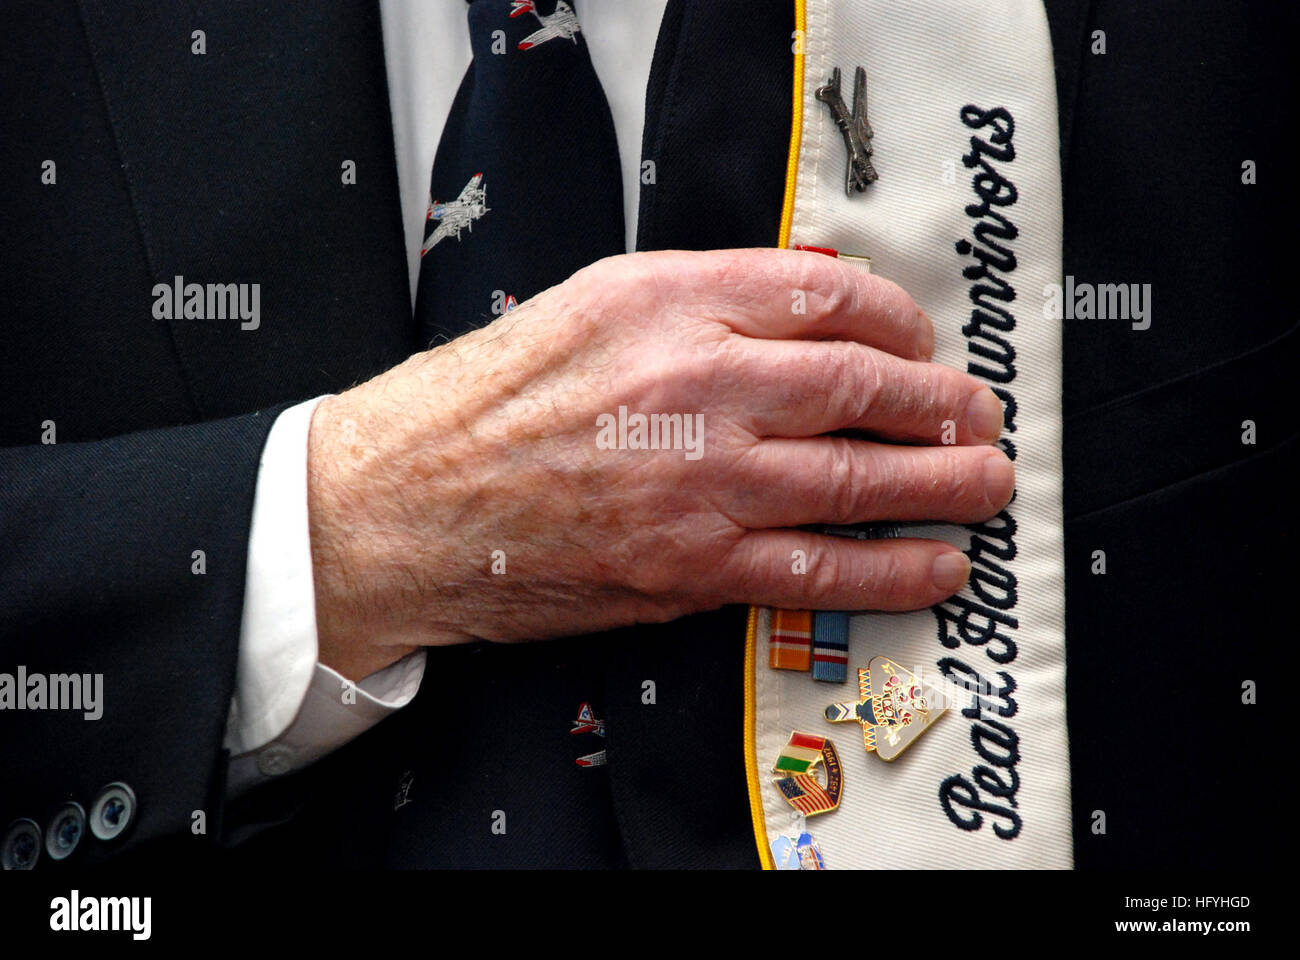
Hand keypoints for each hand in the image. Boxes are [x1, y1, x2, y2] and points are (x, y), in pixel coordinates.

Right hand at [305, 248, 1011, 679]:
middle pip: (864, 385)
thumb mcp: (588, 306)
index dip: (898, 323)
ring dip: (941, 484)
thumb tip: (801, 309)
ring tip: (985, 482)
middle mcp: (696, 384)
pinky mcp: (691, 566)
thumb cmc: (482, 404)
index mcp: (668, 301)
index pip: (828, 295)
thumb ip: (697, 301)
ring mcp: (701, 482)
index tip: (916, 345)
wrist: (406, 503)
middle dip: (940, 403)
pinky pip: (817, 569)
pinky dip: (892, 569)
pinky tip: (934, 565)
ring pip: (858, 478)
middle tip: (974, 414)